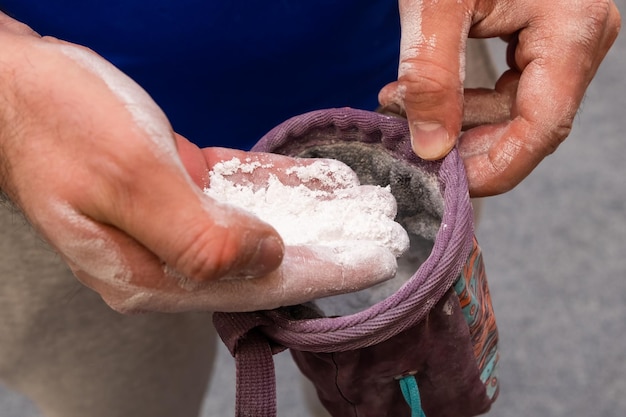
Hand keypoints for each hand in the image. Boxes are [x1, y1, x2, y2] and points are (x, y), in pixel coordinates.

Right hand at [0, 17, 395, 312]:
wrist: (15, 86)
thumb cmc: (61, 125)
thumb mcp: (129, 180)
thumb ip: (200, 235)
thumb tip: (267, 259)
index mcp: (149, 274)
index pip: (252, 285)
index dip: (317, 275)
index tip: (370, 266)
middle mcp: (163, 259)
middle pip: (259, 263)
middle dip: (321, 251)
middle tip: (378, 240)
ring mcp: (168, 223)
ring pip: (252, 227)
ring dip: (306, 219)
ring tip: (360, 212)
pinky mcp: (173, 189)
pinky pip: (235, 194)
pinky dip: (276, 188)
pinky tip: (315, 182)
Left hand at [379, 0, 620, 195]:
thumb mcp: (434, 4)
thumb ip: (431, 78)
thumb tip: (433, 149)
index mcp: (572, 28)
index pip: (541, 129)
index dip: (493, 168)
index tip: (443, 183)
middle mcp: (580, 39)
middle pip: (526, 126)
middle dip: (461, 139)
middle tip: (404, 131)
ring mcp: (564, 40)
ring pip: (512, 113)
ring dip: (454, 119)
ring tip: (398, 102)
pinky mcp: (541, 41)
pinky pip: (506, 92)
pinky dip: (461, 100)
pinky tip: (421, 93)